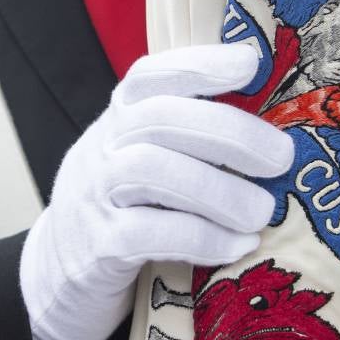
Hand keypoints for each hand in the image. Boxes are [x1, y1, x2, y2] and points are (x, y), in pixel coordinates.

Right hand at [20, 43, 292, 339]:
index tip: (252, 64)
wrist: (57, 276)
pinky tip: (239, 245)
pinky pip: (149, 234)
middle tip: (282, 158)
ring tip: (262, 212)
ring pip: (153, 171)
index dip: (201, 64)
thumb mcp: (143, 158)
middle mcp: (103, 147)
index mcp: (119, 118)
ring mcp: (94, 197)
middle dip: (231, 133)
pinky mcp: (97, 249)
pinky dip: (203, 238)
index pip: (152, 75)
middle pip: (162, 119)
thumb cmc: (124, 209)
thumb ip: (189, 137)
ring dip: (220, 190)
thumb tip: (278, 128)